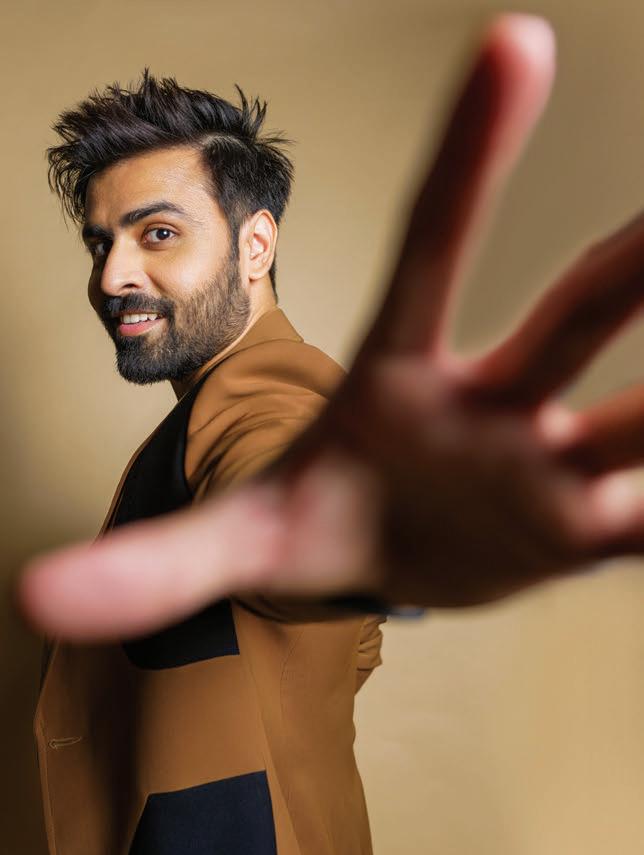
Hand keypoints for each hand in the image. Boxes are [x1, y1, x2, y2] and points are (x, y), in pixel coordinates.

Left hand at [18, 14, 643, 640]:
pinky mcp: (572, 534)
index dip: (468, 156)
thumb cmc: (317, 523)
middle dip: (628, 270)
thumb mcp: (236, 543)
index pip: (430, 249)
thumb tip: (41, 591)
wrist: (375, 564)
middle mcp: (483, 406)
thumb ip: (152, 562)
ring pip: (631, 417)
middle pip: (562, 324)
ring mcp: (537, 469)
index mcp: (396, 380)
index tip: (512, 39)